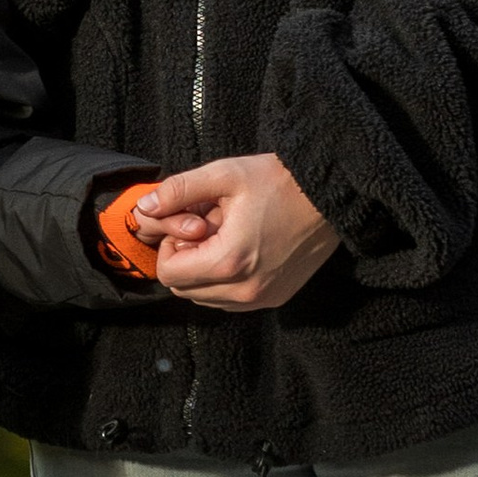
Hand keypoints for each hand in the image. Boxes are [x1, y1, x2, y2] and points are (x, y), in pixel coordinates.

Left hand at [136, 155, 339, 312]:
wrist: (332, 194)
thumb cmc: (280, 180)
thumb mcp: (225, 175)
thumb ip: (178, 191)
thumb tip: (145, 207)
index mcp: (229, 261)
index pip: (169, 273)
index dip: (168, 247)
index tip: (187, 225)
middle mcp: (245, 290)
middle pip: (184, 290)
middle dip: (184, 260)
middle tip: (204, 230)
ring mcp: (263, 298)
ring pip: (206, 299)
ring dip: (204, 273)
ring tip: (225, 238)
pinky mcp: (276, 298)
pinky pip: (232, 301)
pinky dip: (225, 282)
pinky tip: (241, 250)